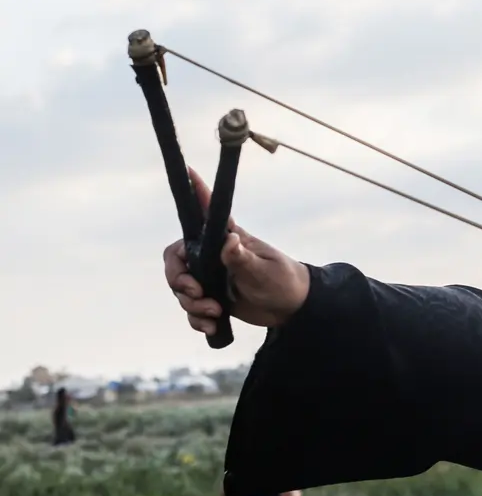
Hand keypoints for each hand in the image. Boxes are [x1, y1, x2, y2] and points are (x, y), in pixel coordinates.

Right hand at [164, 166, 310, 333]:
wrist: (291, 308)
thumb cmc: (283, 280)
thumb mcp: (263, 269)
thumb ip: (242, 258)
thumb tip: (229, 241)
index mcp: (227, 240)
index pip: (205, 212)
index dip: (194, 192)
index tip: (188, 169)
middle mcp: (213, 256)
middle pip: (176, 261)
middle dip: (179, 281)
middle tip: (197, 293)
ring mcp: (211, 278)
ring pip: (181, 289)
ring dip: (191, 305)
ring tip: (214, 312)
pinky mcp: (212, 298)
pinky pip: (192, 309)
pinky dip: (197, 320)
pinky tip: (212, 326)